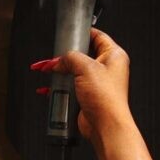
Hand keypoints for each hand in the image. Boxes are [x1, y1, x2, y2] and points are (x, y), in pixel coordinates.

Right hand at [35, 28, 133, 147]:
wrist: (105, 126)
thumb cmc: (106, 98)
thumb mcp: (86, 67)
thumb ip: (70, 58)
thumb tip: (60, 60)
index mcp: (114, 55)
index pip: (97, 36)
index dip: (82, 34)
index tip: (69, 33)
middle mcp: (107, 68)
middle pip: (82, 54)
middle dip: (65, 56)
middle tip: (52, 57)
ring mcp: (97, 83)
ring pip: (74, 71)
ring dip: (58, 72)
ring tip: (45, 69)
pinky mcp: (88, 96)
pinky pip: (71, 87)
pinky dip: (58, 87)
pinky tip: (47, 88)